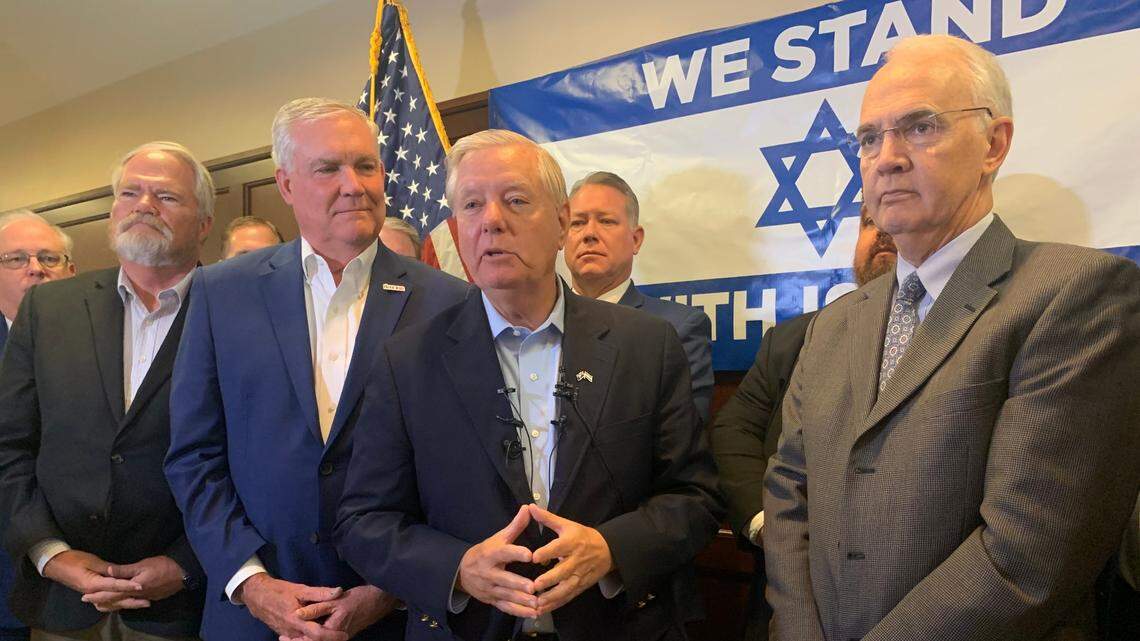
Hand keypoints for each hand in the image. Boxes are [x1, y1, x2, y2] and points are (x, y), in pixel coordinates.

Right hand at [42, 550, 147, 611]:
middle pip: (115, 599)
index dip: (128, 586)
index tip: (141, 587)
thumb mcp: (91, 560)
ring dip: (125, 604)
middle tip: (147, 602)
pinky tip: (125, 603)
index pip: (114, 586)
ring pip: (111, 604)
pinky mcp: (91, 594)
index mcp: (92, 583)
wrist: (56, 564)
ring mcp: (91, 595)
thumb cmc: (73, 560)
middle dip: (131, 601)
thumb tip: (120, 572)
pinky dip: (116, 604)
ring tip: (140, 603)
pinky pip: (105, 603)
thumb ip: (107, 568)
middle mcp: (92, 593)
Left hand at [82, 555, 184, 611]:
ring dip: (110, 604)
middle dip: (101, 601)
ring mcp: (142, 599)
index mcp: (131, 588)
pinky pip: (131, 603)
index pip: (110, 593)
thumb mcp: (142, 565)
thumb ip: (124, 570)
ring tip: (100, 604)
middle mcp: (135, 596)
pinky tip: (120, 601)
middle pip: (114, 601)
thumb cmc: (162, 566)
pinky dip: (121, 603)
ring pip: (122, 604)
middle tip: (88, 602)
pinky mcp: (149, 598)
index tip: (84, 597)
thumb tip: (107, 571)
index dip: (97, 595)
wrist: (182, 574)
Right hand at [238, 573, 347, 640]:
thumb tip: (339, 591)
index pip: (318, 634)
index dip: (333, 636)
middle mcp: (292, 632)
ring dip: (318, 639)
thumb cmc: (279, 591)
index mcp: (297, 620)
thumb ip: (320, 593)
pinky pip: (299, 639)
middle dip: (327, 640)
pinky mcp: (284, 634)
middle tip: (341, 635)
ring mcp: (287, 634)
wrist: (257, 596)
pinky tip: (317, 631)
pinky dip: (309, 638)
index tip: (345, 634)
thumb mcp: (300, 589)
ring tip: (332, 633)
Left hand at [283, 585, 397, 639]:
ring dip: (305, 639)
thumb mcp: (335, 601)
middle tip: (283, 637)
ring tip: (289, 636)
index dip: (295, 640)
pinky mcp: (341, 635)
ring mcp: (339, 637)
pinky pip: (324, 640)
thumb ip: (316, 607)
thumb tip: (298, 614)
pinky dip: (312, 637)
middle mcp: (336, 637)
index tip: (283, 637)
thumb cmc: (357, 599)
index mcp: (332, 630)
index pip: (311, 640)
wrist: (377, 601)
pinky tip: (303, 632)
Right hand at [457, 504, 537, 617]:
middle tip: (533, 587)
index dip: (516, 553)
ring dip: (521, 600)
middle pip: (504, 579)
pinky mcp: (493, 600)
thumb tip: (529, 507)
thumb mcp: (499, 537)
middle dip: (518, 584)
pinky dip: (519, 612)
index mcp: (491, 554)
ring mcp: (490, 589)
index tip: (529, 554)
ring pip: (506, 596)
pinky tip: (533, 613)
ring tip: (536, 603)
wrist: (463, 571)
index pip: (504, 553)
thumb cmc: (487, 552)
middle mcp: (489, 573)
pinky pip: (506, 608)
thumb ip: (515, 526)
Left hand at [529, 504, 613, 614]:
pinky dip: (556, 604)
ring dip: (552, 596)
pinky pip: (568, 597)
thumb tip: (530, 507)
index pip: (559, 548)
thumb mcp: (567, 524)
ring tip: (537, 602)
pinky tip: (543, 610)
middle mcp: (576, 560)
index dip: (547, 552)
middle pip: (563, 571)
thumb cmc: (582, 536)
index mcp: (572, 542)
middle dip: (549, 579)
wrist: (607, 550)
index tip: (534, 557)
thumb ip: (547, 518)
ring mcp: (579, 575)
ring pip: (566, 588)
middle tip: (535, 585)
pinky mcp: (580, 586)